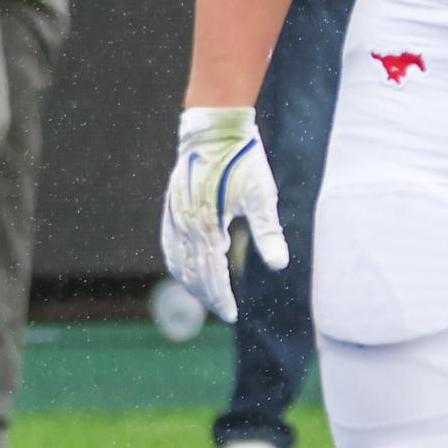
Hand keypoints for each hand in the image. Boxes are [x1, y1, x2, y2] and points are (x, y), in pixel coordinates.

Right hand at [160, 107, 289, 323]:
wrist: (213, 131)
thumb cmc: (243, 163)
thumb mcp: (262, 197)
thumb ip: (268, 233)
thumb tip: (279, 266)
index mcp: (207, 224)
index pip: (212, 272)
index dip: (221, 297)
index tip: (232, 316)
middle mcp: (185, 223)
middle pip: (191, 272)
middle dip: (206, 295)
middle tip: (222, 311)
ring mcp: (174, 215)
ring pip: (175, 260)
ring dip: (189, 282)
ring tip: (205, 296)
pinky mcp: (170, 207)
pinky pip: (168, 243)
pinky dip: (175, 263)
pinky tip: (185, 269)